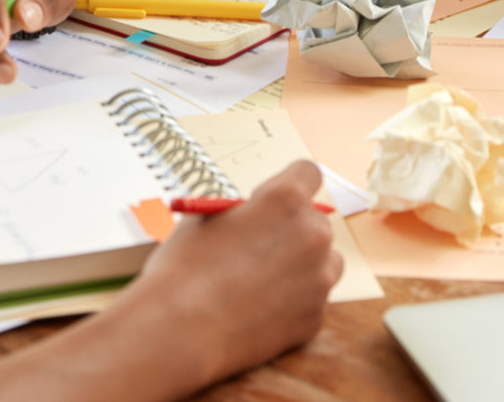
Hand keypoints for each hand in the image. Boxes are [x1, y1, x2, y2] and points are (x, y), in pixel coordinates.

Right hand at [112, 161, 342, 391]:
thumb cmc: (184, 268)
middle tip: (260, 246)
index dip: (289, 183)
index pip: (308, 173)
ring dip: (302, 265)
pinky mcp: (315, 316)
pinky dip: (292, 302)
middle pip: (316, 220)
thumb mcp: (208, 218)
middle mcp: (312, 234)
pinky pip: (312, 299)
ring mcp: (318, 278)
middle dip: (292, 229)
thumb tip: (255, 218)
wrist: (180, 329)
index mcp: (285, 199)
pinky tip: (257, 309)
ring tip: (260, 281)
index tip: (271, 200)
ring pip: (324, 261)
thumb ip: (244, 213)